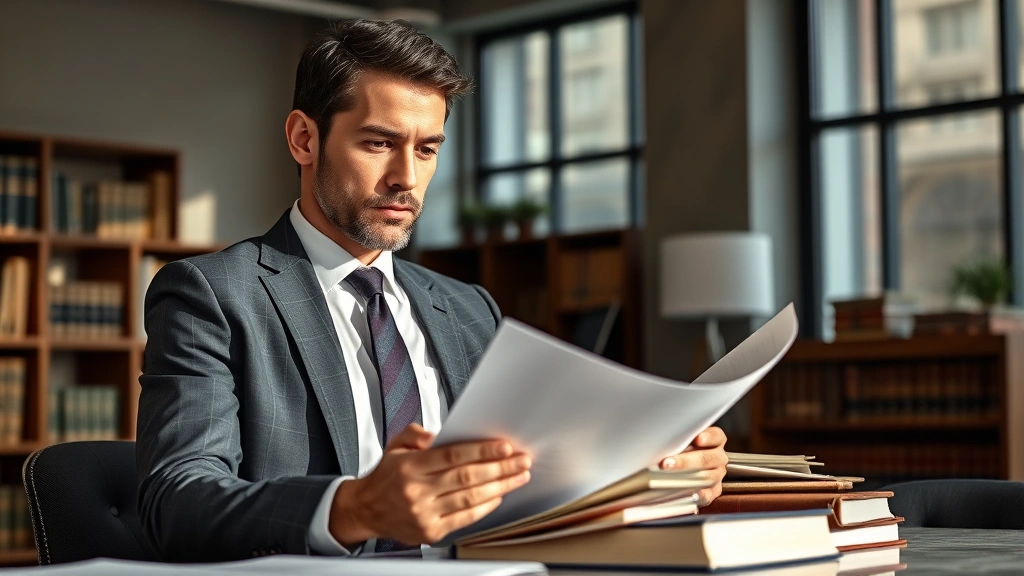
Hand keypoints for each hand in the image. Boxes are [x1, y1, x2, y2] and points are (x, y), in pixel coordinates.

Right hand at [328, 424, 531, 547]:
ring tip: (518, 477)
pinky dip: (485, 507)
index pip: (453, 455)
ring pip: (470, 498)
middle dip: (500, 468)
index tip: (504, 447)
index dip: (482, 450)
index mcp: (410, 466)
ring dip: (499, 486)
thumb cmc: (386, 477)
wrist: (366, 510)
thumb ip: (416, 433)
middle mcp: (417, 490)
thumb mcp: (395, 445)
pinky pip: (464, 518)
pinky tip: (498, 496)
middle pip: (467, 477)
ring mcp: (424, 513)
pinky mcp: (430, 531)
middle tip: (520, 460)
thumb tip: (440, 434)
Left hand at [658, 426, 726, 505]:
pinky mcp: (713, 491)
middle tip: (667, 463)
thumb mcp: (683, 440)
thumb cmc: (683, 448)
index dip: (708, 437)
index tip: (697, 439)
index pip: (717, 436)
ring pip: (707, 477)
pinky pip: (708, 495)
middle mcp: (718, 457)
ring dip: (687, 478)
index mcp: (715, 441)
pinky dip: (697, 495)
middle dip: (686, 461)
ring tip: (669, 479)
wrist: (687, 468)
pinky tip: (685, 493)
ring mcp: (717, 475)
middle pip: (706, 459)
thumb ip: (679, 439)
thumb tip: (662, 440)